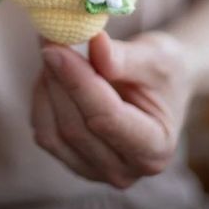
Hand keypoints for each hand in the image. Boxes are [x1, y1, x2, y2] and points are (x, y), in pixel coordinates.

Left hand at [31, 31, 193, 188]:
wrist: (162, 86)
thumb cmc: (166, 70)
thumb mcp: (156, 57)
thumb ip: (125, 57)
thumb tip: (93, 43)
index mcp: (155, 147)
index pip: (108, 118)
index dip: (78, 83)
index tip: (56, 49)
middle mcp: (125, 170)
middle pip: (77, 127)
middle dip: (59, 79)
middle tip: (49, 38)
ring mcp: (95, 171)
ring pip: (54, 132)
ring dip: (47, 87)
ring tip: (54, 49)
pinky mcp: (72, 161)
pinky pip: (45, 132)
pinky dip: (43, 98)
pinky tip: (53, 72)